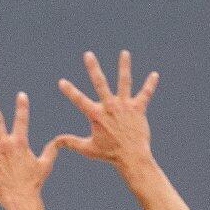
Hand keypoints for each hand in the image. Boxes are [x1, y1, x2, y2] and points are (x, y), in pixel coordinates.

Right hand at [55, 50, 158, 169]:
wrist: (132, 157)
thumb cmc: (109, 154)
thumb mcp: (87, 149)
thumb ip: (71, 142)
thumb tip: (54, 142)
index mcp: (97, 115)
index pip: (79, 100)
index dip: (69, 91)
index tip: (61, 81)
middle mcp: (110, 107)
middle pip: (100, 83)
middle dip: (93, 68)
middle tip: (88, 54)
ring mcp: (125, 106)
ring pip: (124, 82)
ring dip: (124, 67)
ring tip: (124, 53)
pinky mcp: (139, 109)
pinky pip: (145, 94)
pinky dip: (150, 84)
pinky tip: (154, 75)